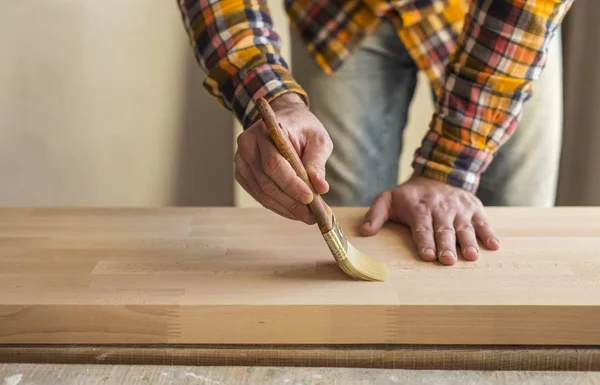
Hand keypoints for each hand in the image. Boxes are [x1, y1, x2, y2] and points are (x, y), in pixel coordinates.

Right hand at [234, 93, 332, 223]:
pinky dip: (278, 206)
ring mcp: (242, 161)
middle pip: (267, 182)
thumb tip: (321, 188)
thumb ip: (317, 163)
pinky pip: (260, 196)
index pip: (274, 163)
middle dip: (292, 202)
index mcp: (265, 130)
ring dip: (286, 208)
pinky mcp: (243, 174)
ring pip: (263, 193)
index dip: (291, 184)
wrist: (284, 120)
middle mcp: (248, 145)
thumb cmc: (303, 128)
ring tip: (307, 216)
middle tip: (313, 215)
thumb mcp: (318, 139)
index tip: (310, 198)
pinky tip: (294, 211)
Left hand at [359, 175, 499, 264]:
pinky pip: (483, 222)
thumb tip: (364, 232)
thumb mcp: (388, 199)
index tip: (427, 255)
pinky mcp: (474, 208)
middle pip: (444, 230)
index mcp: (419, 208)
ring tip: (471, 257)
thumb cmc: (409, 195)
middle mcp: (440, 208)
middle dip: (446, 245)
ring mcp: (459, 209)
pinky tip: (493, 246)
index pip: (422, 227)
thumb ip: (376, 214)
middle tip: (448, 261)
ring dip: (468, 242)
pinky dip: (489, 234)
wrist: (437, 174)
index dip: (425, 241)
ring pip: (464, 227)